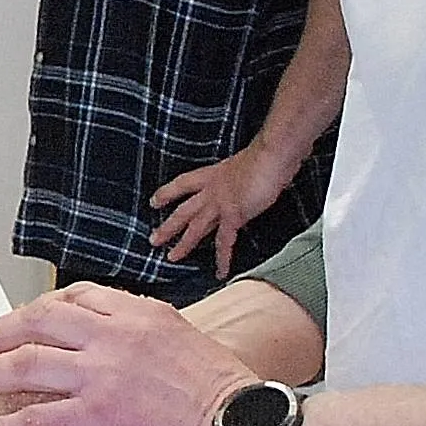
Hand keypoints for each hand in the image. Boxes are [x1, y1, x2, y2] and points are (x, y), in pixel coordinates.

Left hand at [0, 280, 258, 425]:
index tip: (21, 322)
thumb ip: (150, 340)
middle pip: (37, 320)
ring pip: (25, 364)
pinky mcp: (98, 413)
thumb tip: (133, 349)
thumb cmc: (229, 399)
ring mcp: (104, 372)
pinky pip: (35, 417)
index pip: (74, 298)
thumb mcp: (189, 345)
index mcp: (140, 314)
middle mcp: (117, 333)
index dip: (37, 311)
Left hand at [146, 141, 298, 278]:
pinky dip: (223, 258)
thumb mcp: (248, 163)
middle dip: (168, 226)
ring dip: (183, 244)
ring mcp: (220, 202)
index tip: (154, 201)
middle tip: (153, 240)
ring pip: (195, 227)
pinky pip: (224, 241)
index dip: (167, 192)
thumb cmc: (268, 154)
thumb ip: (244, 176)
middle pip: (183, 210)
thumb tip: (252, 180)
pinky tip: (220, 272)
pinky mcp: (233, 214)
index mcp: (214, 174)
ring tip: (171, 258)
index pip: (183, 183)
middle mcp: (212, 188)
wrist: (273, 154)